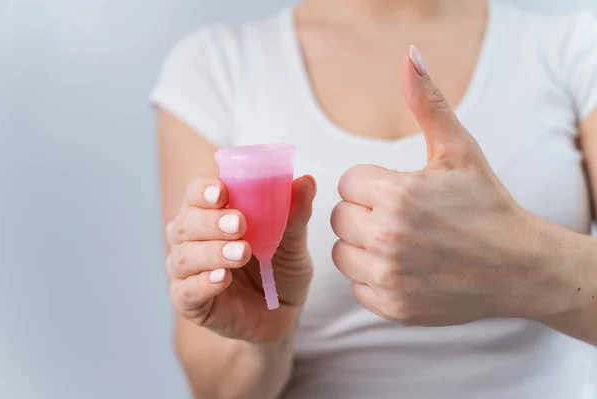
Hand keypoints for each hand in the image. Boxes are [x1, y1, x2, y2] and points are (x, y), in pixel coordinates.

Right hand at [166, 175, 315, 341]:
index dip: (204, 190)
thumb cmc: (280, 269)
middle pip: (185, 223)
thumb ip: (295, 213)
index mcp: (211, 213)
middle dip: (211, 221)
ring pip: (184, 256)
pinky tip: (222, 278)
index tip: (223, 193)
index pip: (196, 194)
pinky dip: (203, 282)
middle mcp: (192, 239)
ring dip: (212, 252)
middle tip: (240, 224)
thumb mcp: (293, 241)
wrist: (282, 314)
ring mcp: (187, 271)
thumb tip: (307, 182)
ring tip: (242, 253)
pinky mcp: (190, 302)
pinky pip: (186, 291)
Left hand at [330, 46, 574, 326]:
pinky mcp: (392, 308)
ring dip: (364, 246)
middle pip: (340, 217)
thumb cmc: (486, 204)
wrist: (519, 266)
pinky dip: (373, 279)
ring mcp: (388, 277)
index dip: (373, 185)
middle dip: (366, 213)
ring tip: (401, 242)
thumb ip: (428, 104)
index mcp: (397, 193)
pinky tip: (404, 269)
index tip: (402, 192)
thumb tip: (410, 56)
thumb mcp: (459, 150)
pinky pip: (356, 286)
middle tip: (403, 217)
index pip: (348, 182)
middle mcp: (387, 237)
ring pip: (342, 252)